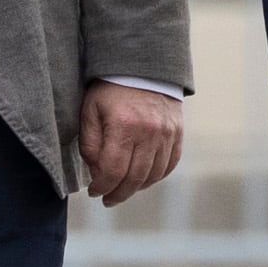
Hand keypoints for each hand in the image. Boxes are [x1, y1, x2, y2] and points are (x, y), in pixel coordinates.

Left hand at [80, 83, 183, 207]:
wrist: (141, 66)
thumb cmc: (108, 90)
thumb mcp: (90, 111)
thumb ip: (91, 144)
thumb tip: (97, 174)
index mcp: (124, 126)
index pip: (113, 171)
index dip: (102, 187)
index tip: (93, 192)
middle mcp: (149, 132)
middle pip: (135, 178)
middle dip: (118, 194)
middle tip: (107, 200)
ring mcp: (167, 134)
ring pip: (154, 174)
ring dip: (137, 188)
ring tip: (122, 190)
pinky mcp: (177, 133)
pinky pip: (169, 164)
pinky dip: (156, 176)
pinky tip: (142, 179)